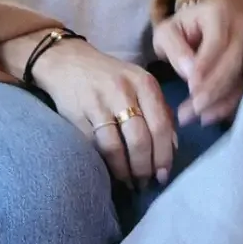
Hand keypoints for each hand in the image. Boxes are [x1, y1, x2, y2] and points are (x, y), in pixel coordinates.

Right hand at [15, 35, 176, 187]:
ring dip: (125, 171)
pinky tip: (110, 172)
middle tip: (146, 182)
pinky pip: (94, 147)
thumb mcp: (139, 83)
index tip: (163, 175)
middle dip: (144, 167)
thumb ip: (159, 110)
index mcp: (144, 83)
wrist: (68, 60)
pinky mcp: (77, 114)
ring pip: (116, 147)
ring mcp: (99, 102)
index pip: (161, 125)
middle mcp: (124, 91)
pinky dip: (104, 164)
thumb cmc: (110, 77)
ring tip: (129, 182)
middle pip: (140, 139)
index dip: (164, 155)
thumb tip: (173, 147)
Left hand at [151, 0, 242, 127]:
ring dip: (218, 101)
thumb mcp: (168, 31)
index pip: (217, 42)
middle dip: (211, 90)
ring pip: (240, 78)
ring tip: (192, 117)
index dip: (205, 66)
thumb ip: (175, 48)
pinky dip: (227, 105)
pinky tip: (207, 117)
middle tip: (189, 111)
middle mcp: (241, 29)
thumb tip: (190, 73)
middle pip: (232, 62)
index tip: (190, 88)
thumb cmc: (184, 27)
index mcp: (219, 14)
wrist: (210, 20)